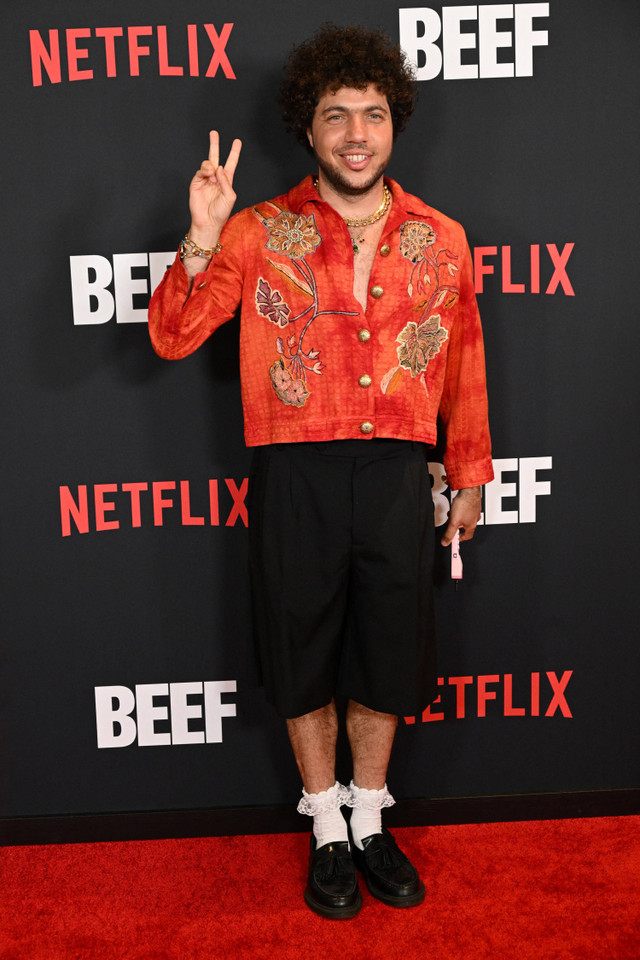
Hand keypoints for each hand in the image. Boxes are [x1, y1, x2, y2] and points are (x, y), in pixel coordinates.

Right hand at [188, 130, 241, 244]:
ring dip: (211, 167)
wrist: (208, 222)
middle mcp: (216, 178)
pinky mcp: (196, 182)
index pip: (230, 163)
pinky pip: (200, 171)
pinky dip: (205, 171)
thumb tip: (219, 167)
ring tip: (212, 177)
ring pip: (207, 163)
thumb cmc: (221, 213)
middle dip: (214, 145)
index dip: (234, 152)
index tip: (237, 141)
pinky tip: (209, 176)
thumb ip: (226, 181)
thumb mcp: (230, 197)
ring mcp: (205, 179)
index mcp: (226, 181)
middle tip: (214, 132)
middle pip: (215, 157)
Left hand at [440, 486, 481, 545]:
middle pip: (464, 527)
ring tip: (451, 513)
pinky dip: (459, 510)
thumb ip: (449, 533)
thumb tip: (445, 542)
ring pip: (464, 518)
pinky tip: (455, 506)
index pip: (466, 537)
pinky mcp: (472, 505)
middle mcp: (474, 519)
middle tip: (450, 523)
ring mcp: (474, 511)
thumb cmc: (465, 504)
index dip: (459, 539)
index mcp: (471, 526)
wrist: (469, 489)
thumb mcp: (453, 522)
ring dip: (456, 517)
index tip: (454, 539)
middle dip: (456, 526)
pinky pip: (465, 510)